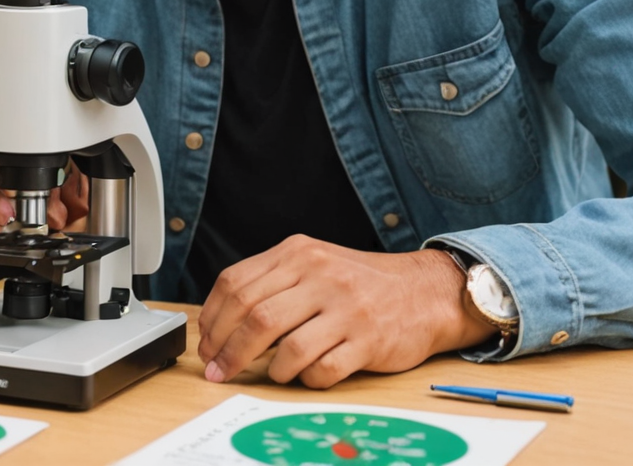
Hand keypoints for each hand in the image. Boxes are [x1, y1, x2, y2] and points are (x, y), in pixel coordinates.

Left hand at [197, 237, 495, 388]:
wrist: (425, 292)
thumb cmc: (359, 284)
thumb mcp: (313, 264)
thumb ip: (271, 283)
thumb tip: (220, 323)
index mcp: (298, 253)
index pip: (236, 284)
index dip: (212, 319)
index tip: (206, 343)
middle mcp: (320, 275)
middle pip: (254, 317)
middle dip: (229, 351)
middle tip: (219, 370)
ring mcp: (346, 308)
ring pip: (286, 346)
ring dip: (269, 368)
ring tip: (273, 372)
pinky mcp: (368, 340)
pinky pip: (322, 370)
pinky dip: (306, 378)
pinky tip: (307, 374)